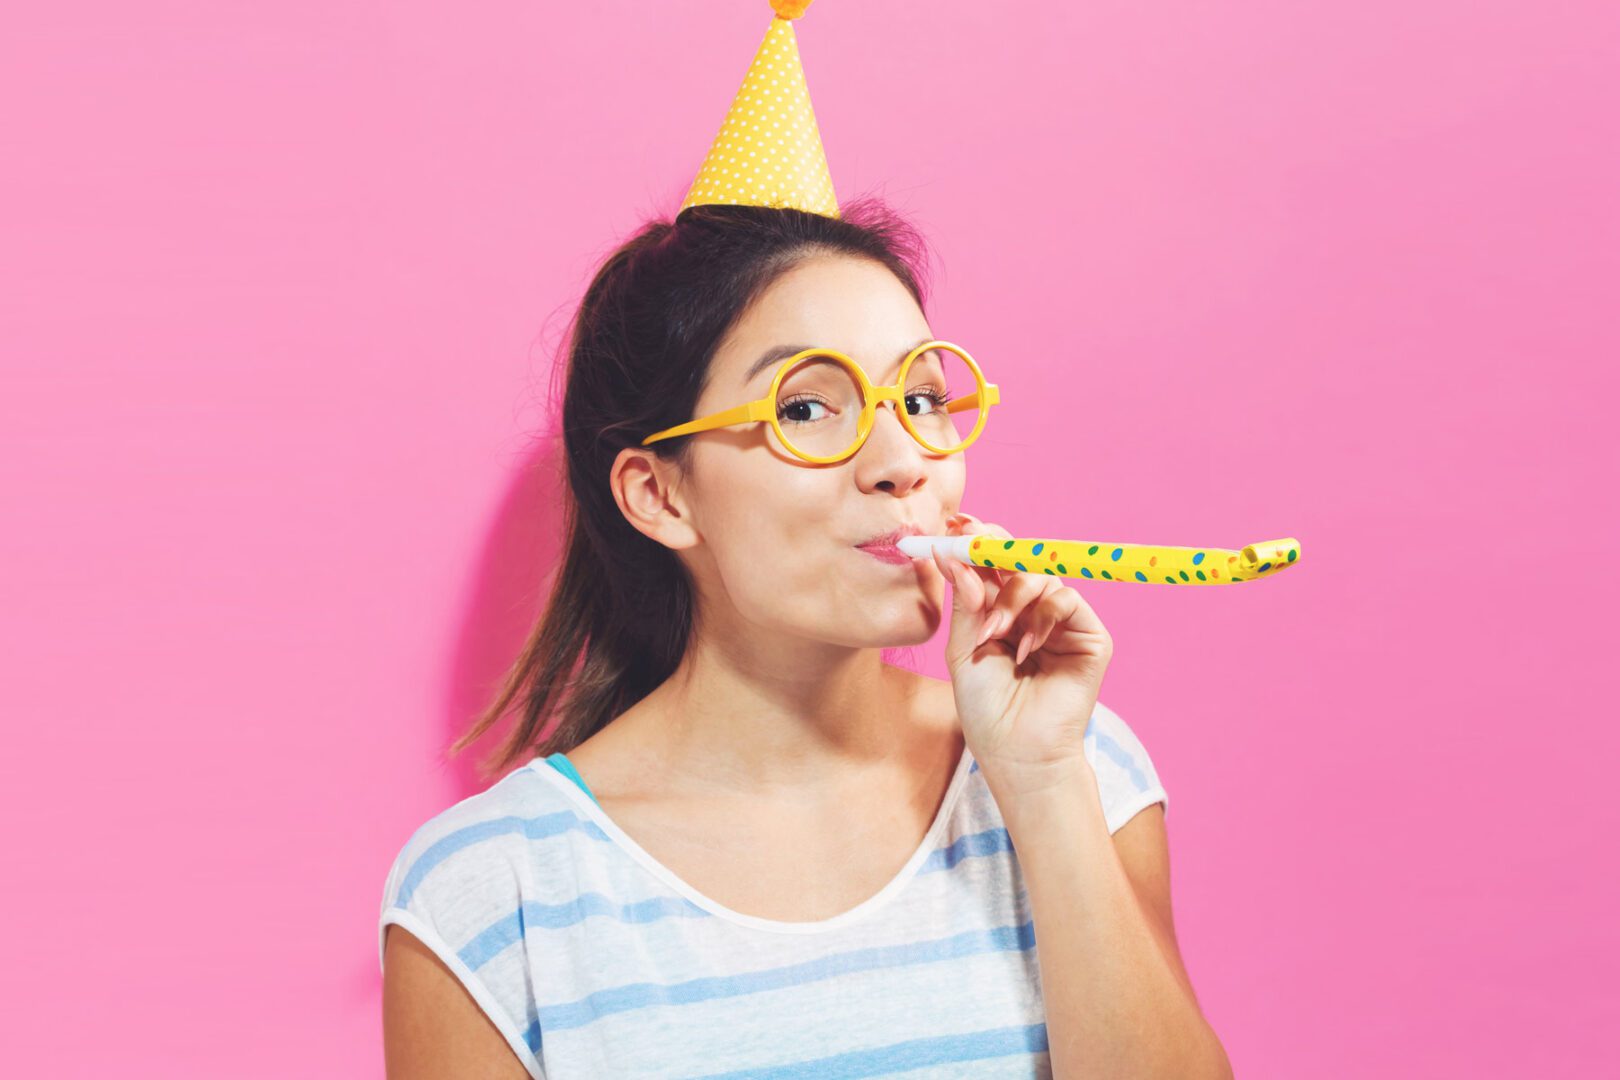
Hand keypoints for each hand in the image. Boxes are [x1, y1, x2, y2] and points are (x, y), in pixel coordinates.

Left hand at [928, 512, 1113, 787]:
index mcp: (1001, 612)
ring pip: (1040, 575)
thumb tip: (951, 555)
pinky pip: (1067, 599)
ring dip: (1011, 597)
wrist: (1017, 754)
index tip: (952, 524)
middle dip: (993, 546)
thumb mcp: (964, 650)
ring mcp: (1062, 622)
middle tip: (969, 539)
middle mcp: (1032, 611)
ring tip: (994, 634)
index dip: (975, 541)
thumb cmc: (987, 710)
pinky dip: (1042, 616)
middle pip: (1018, 559)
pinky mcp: (1089, 636)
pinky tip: (1025, 648)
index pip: (991, 565)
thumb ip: (964, 603)